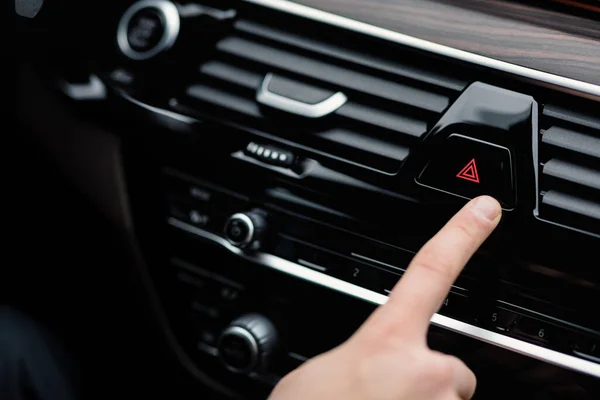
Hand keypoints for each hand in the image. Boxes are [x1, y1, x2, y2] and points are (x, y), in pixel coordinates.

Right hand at [269, 196, 501, 399]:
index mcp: (385, 341)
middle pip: (449, 368)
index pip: (430, 270)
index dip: (462, 234)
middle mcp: (424, 372)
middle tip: (380, 396)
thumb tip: (368, 367)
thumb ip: (354, 358)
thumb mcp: (317, 373)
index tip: (486, 208)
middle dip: (425, 381)